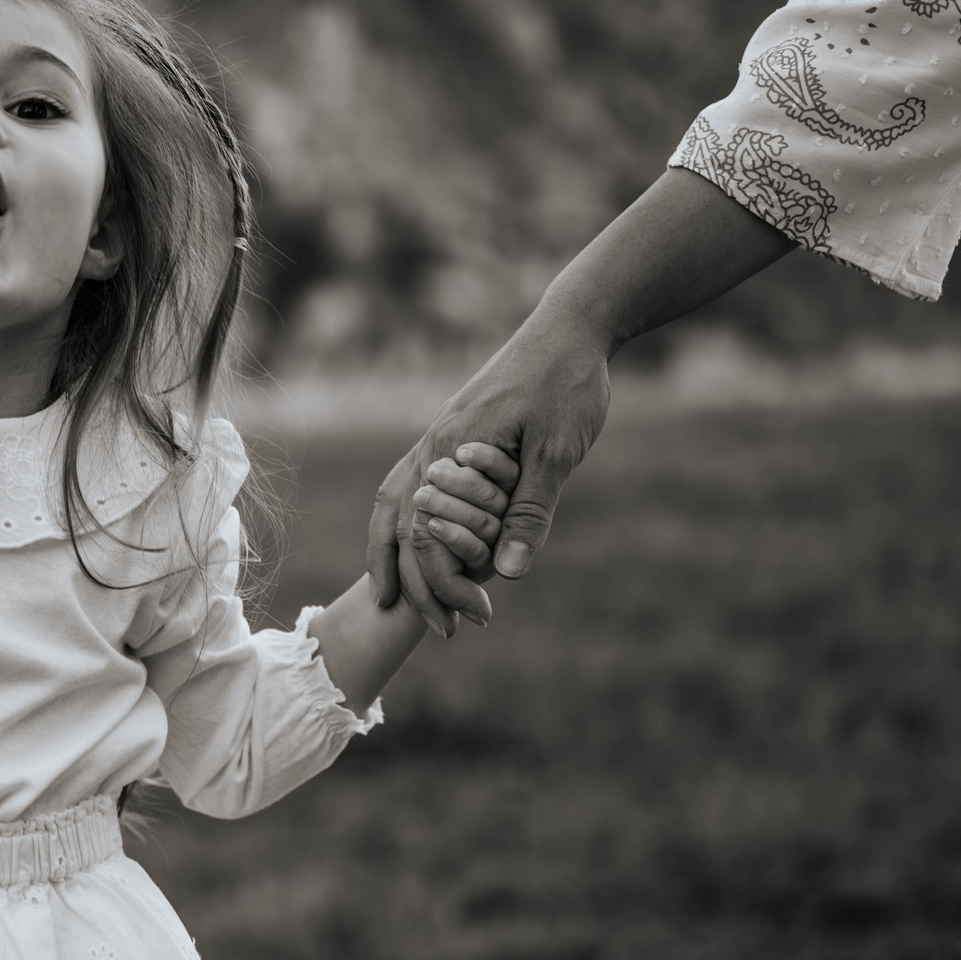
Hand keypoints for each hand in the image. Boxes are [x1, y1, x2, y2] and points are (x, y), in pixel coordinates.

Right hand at [368, 303, 613, 635]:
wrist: (569, 328)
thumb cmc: (566, 384)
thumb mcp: (556, 452)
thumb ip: (529, 513)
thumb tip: (508, 575)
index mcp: (451, 451)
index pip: (427, 536)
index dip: (446, 584)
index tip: (475, 620)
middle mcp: (432, 446)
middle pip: (400, 527)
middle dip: (416, 585)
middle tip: (443, 631)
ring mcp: (436, 438)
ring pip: (392, 503)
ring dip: (391, 554)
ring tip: (392, 597)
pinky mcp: (450, 433)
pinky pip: (407, 484)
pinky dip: (401, 520)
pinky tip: (415, 538)